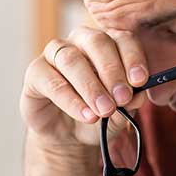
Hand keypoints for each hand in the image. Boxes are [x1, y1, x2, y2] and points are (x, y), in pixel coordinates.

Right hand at [20, 26, 149, 149]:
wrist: (69, 136)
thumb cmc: (98, 115)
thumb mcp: (119, 113)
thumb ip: (129, 103)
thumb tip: (137, 95)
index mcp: (108, 44)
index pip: (122, 39)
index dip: (132, 57)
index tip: (140, 80)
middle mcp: (81, 42)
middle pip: (96, 42)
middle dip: (111, 70)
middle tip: (122, 97)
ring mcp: (55, 54)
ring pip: (71, 59)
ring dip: (90, 86)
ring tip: (104, 110)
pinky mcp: (35, 72)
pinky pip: (51, 80)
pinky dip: (71, 100)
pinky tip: (86, 115)